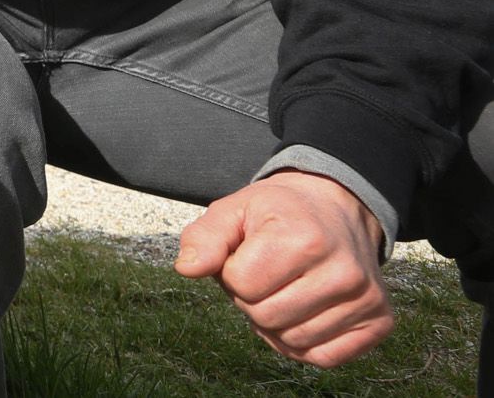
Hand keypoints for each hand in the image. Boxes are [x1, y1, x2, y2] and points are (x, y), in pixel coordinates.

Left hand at [175, 171, 392, 365]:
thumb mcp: (234, 210)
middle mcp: (344, 271)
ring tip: (285, 288)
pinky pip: (323, 358)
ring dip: (275, 322)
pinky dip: (302, 344)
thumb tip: (186, 269)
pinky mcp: (380, 323)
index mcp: (304, 238)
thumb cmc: (279, 213)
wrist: (337, 209)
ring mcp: (367, 300)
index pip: (241, 284)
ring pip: (292, 342)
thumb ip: (204, 238)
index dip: (232, 273)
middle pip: (265, 317)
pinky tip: (302, 313)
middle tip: (266, 273)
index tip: (247, 255)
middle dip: (251, 299)